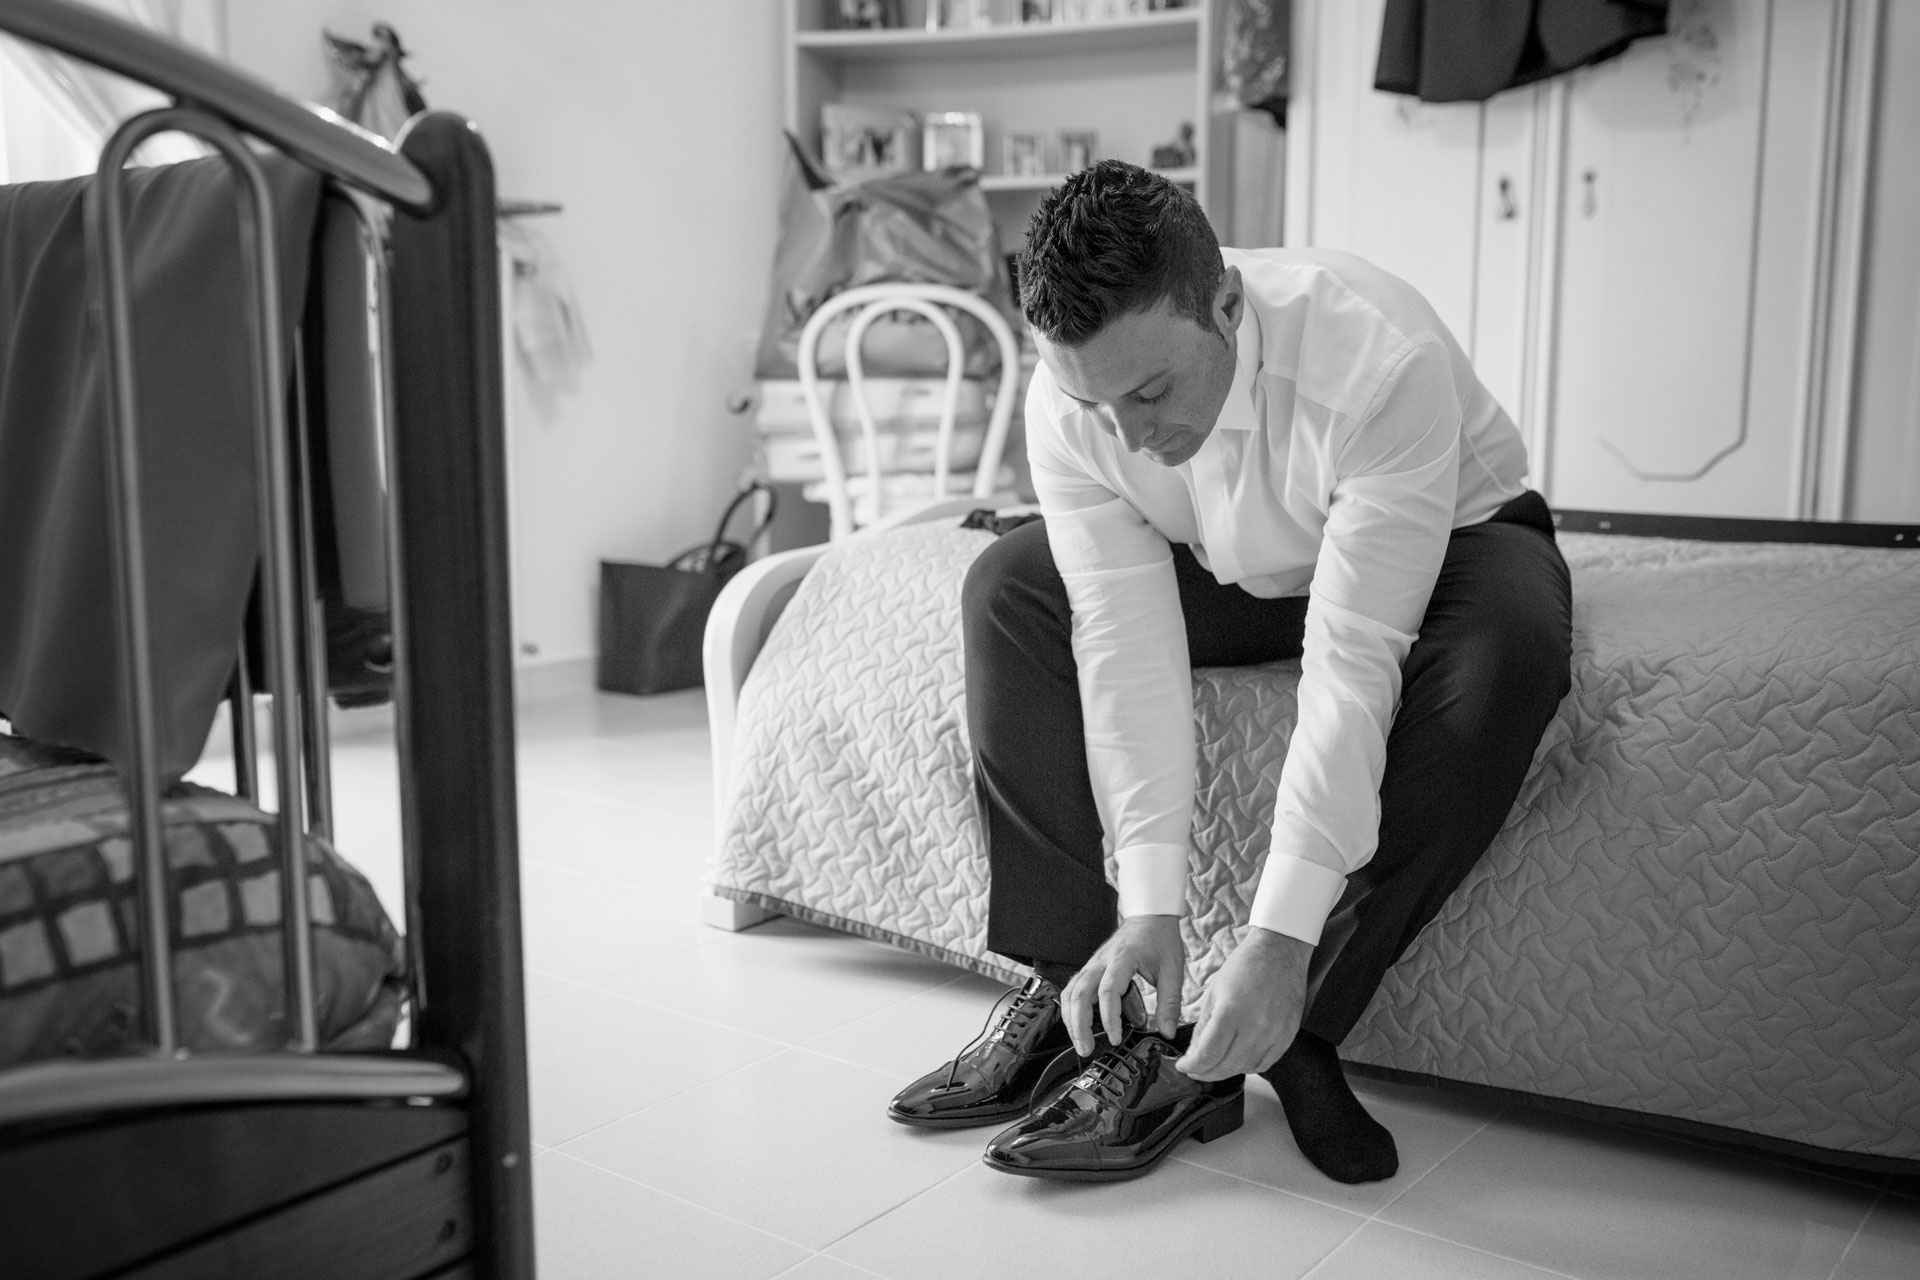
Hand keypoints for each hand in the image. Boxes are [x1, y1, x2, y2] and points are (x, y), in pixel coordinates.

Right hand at [1060, 914, 1183, 1054]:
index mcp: (1122, 959)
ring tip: (1080, 1043)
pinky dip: (1071, 1009)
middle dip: (1079, 1025)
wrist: (1150, 916)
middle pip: (1079, 994)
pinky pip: (1073, 989)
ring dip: (1071, 1019)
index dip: (1108, 1018)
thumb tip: (1167, 1032)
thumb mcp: (1173, 970)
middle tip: (1086, 1049)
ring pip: (1070, 992)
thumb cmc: (1160, 940)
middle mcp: (1101, 961)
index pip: (1108, 991)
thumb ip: (1170, 1003)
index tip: (1114, 1039)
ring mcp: (1092, 964)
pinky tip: (1077, 1026)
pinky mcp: (1091, 968)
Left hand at [1175, 926, 1312, 1081]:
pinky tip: (1238, 1059)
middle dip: (1205, 1072)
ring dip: (1226, 1070)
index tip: (1184, 1066)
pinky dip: (1248, 1066)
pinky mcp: (1287, 1036)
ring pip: (1245, 1068)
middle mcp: (1254, 1027)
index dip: (1192, 1066)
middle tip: (1196, 1069)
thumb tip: (1195, 1052)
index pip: (1208, 1055)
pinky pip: (1265, 1063)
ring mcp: (1274, 1034)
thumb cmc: (1245, 966)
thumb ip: (1203, 1026)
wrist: (1279, 951)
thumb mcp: (1214, 992)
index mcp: (1231, 1012)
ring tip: (1215, 1063)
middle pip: (1226, 1067)